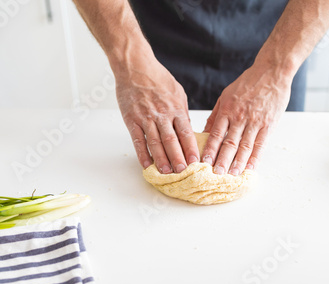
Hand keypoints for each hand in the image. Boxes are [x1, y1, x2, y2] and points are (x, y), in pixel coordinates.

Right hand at [116, 53, 199, 173]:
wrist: (135, 67)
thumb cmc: (158, 78)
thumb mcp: (178, 93)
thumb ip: (183, 112)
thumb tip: (188, 131)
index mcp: (176, 109)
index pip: (186, 133)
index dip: (191, 149)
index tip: (196, 163)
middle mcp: (162, 115)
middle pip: (172, 141)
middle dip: (178, 159)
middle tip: (183, 172)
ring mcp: (146, 118)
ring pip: (155, 143)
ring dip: (162, 160)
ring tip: (167, 172)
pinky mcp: (132, 119)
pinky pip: (138, 140)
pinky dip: (142, 154)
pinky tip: (147, 165)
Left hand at [201, 62, 293, 174]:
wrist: (272, 72)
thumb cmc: (248, 83)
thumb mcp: (226, 95)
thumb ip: (216, 114)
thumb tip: (204, 132)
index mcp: (227, 110)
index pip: (216, 134)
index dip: (210, 149)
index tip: (204, 162)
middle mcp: (240, 117)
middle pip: (229, 144)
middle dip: (222, 160)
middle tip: (216, 174)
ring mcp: (255, 122)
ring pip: (245, 147)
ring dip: (238, 163)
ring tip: (232, 175)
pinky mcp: (268, 124)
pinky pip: (260, 144)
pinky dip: (255, 158)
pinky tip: (250, 168)